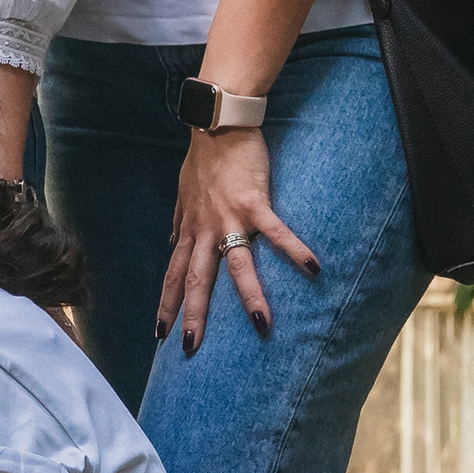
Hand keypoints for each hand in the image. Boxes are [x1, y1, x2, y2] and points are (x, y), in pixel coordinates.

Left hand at [159, 125, 319, 351]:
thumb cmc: (203, 159)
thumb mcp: (183, 193)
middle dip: (193, 315)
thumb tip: (171, 241)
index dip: (167, 304)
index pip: (174, 275)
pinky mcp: (255, 203)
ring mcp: (230, 217)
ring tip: (261, 325)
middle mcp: (205, 229)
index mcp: (190, 230)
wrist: (217, 124)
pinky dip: (294, 250)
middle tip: (189, 348)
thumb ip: (179, 221)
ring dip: (249, 296)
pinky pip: (276, 232)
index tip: (160, 333)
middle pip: (197, 280)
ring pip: (237, 265)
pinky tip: (313, 269)